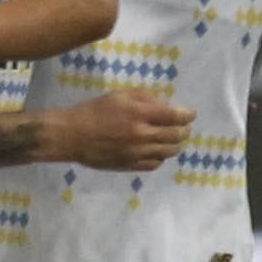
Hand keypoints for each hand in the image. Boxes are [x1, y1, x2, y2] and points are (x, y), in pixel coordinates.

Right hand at [58, 90, 196, 171]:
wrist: (71, 136)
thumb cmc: (94, 111)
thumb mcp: (119, 95)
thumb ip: (145, 97)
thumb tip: (164, 105)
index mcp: (140, 114)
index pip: (176, 116)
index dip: (188, 115)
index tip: (190, 114)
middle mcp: (143, 135)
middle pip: (177, 136)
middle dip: (184, 130)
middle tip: (182, 127)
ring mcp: (137, 153)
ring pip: (169, 152)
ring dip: (175, 145)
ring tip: (172, 140)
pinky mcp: (130, 165)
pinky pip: (155, 164)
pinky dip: (160, 157)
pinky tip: (156, 152)